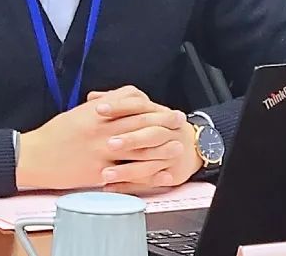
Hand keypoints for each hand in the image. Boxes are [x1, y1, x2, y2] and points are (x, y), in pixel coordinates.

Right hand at [15, 86, 187, 189]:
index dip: (151, 105)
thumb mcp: (77, 113)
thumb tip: (119, 99)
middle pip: (139, 123)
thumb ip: (101, 104)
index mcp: (95, 113)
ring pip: (138, 148)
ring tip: (176, 146)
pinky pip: (128, 173)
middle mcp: (101, 130)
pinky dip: (147, 174)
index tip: (164, 106)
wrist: (34, 157)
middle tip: (179, 121)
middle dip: (162, 121)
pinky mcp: (99, 172)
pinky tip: (159, 173)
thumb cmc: (53, 135)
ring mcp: (101, 152)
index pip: (129, 104)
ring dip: (160, 147)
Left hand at [88, 88, 203, 194]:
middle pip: (150, 134)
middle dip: (130, 140)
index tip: (99, 109)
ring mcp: (170, 154)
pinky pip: (149, 182)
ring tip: (105, 174)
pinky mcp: (171, 174)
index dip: (119, 106)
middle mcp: (166, 132)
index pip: (139, 105)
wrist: (192, 145)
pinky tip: (112, 188)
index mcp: (157, 113)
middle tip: (109, 144)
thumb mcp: (144, 110)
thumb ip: (118, 102)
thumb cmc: (160, 126)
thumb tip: (93, 97)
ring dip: (127, 170)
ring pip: (150, 163)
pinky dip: (130, 186)